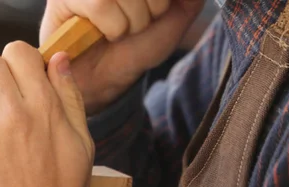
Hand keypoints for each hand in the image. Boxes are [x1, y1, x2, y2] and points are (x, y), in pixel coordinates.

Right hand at [41, 0, 204, 112]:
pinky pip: (100, 4)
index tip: (155, 12)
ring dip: (130, 22)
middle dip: (150, 11)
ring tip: (118, 30)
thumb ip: (188, 0)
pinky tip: (103, 32)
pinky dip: (111, 26)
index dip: (160, 3)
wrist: (104, 77)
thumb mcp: (172, 19)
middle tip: (135, 24)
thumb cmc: (133, 47)